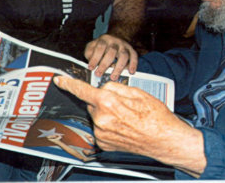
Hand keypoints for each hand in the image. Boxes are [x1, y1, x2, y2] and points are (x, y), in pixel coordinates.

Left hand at [53, 76, 206, 176]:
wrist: (164, 140)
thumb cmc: (155, 117)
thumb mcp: (137, 92)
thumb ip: (115, 87)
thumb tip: (103, 88)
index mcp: (108, 103)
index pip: (83, 90)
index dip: (69, 84)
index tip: (59, 80)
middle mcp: (101, 119)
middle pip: (93, 102)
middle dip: (103, 100)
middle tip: (123, 104)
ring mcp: (102, 134)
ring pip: (97, 115)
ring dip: (106, 113)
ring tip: (127, 118)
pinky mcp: (104, 144)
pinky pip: (100, 128)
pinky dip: (108, 125)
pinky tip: (123, 127)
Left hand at [84, 34, 137, 79]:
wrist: (115, 37)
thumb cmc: (101, 46)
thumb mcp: (92, 47)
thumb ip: (90, 54)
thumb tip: (91, 66)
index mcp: (104, 40)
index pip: (100, 48)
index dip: (95, 58)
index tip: (91, 68)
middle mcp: (115, 42)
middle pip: (111, 52)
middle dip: (104, 64)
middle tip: (99, 74)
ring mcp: (124, 46)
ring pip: (123, 55)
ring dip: (118, 67)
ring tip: (113, 77)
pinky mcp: (131, 50)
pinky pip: (134, 56)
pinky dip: (133, 64)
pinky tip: (131, 72)